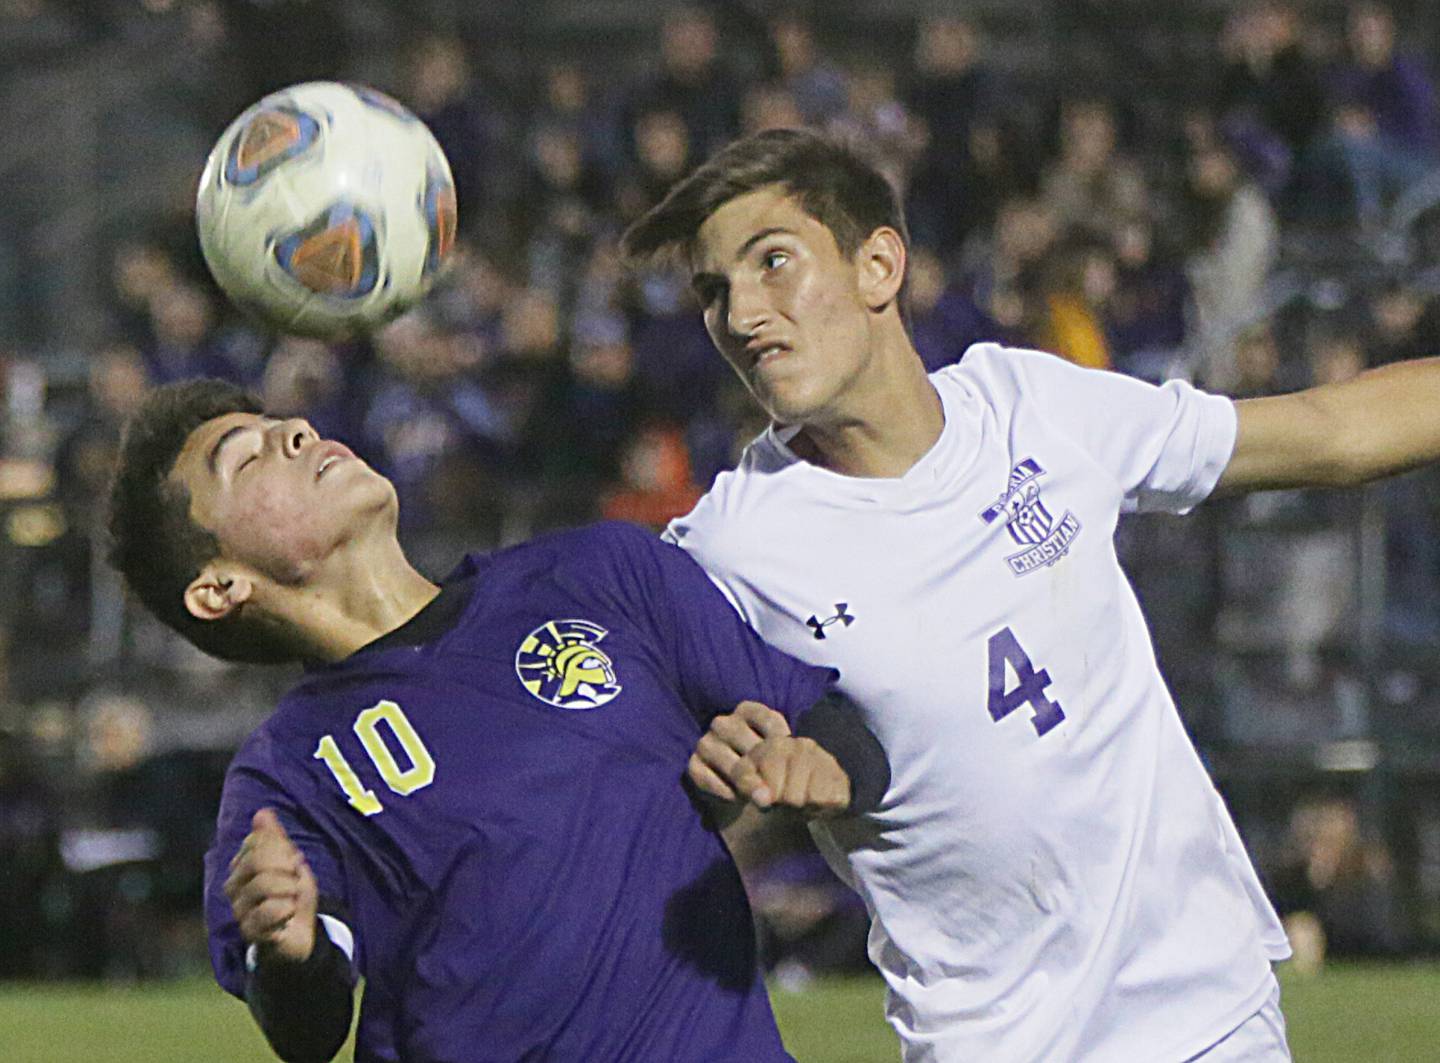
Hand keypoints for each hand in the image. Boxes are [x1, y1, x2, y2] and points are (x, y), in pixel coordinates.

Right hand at [224, 809, 317, 964]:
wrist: (300, 935)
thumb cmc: (293, 895)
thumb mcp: (291, 863)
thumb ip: (276, 839)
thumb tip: (262, 813)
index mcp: (241, 866)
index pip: (257, 842)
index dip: (282, 849)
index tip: (293, 862)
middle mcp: (234, 888)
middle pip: (258, 862)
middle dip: (286, 868)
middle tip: (294, 880)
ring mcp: (239, 910)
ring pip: (264, 886)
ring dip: (290, 890)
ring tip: (292, 899)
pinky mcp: (249, 932)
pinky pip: (269, 911)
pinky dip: (287, 910)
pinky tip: (288, 915)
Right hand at [689, 701, 851, 817]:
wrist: (751, 794)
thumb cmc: (771, 769)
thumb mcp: (783, 756)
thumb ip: (791, 753)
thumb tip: (802, 755)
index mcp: (749, 711)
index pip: (766, 717)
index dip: (780, 737)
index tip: (792, 755)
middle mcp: (724, 723)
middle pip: (739, 735)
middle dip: (759, 763)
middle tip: (776, 788)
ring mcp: (706, 743)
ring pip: (718, 753)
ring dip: (740, 777)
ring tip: (760, 798)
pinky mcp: (694, 764)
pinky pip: (702, 773)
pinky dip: (718, 786)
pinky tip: (735, 799)